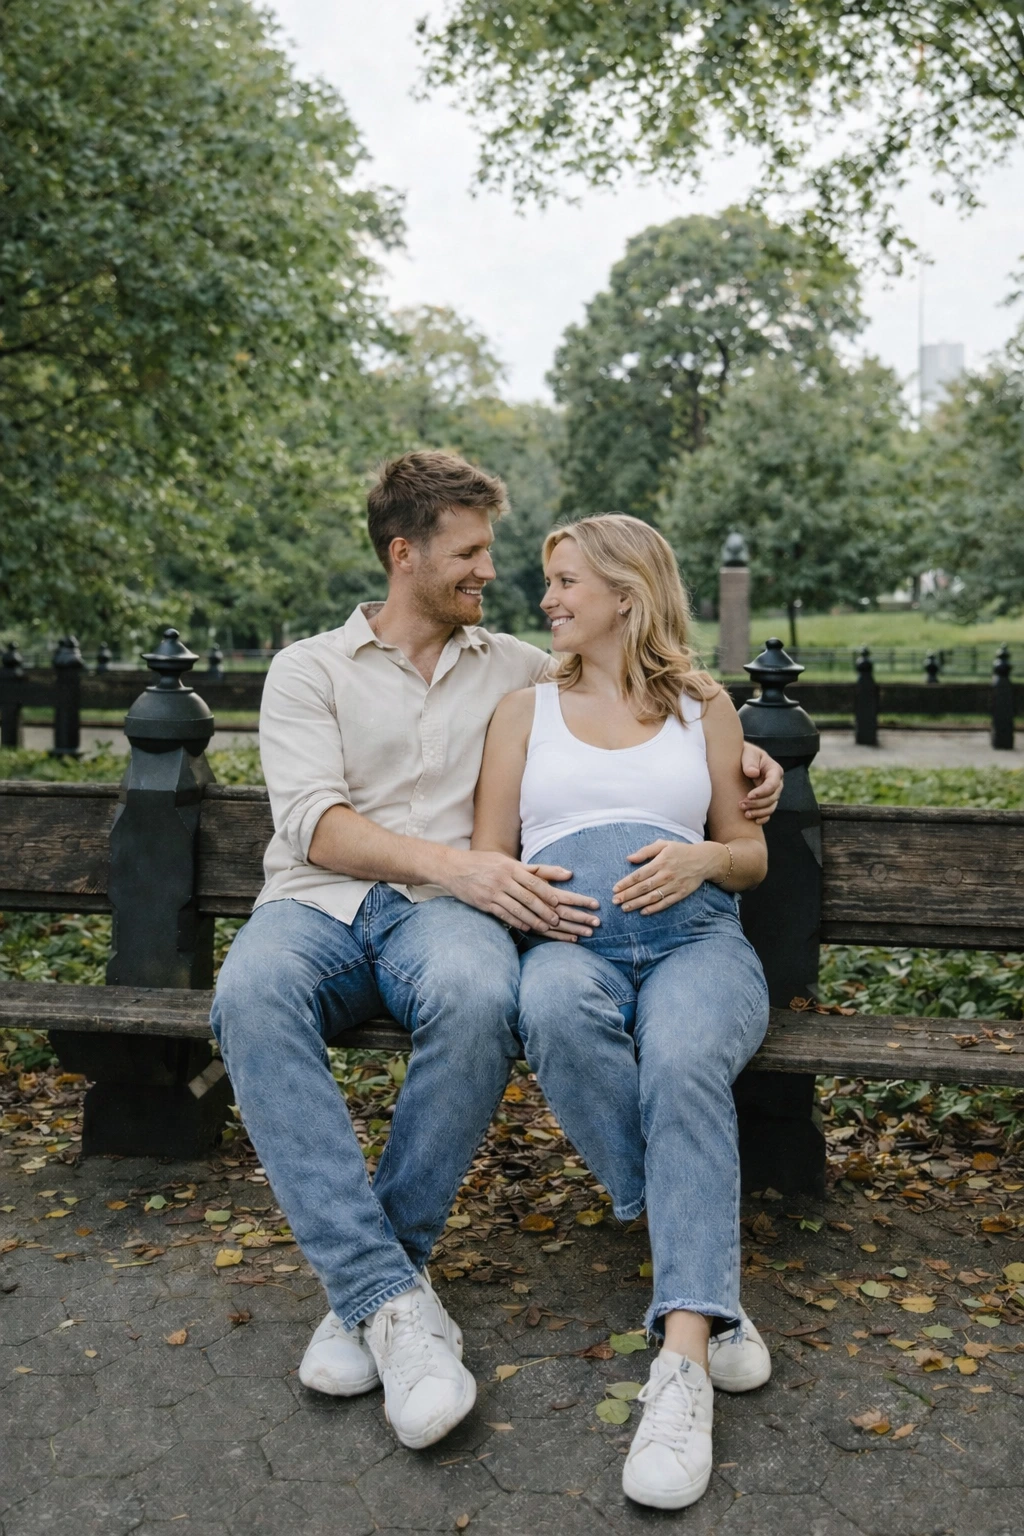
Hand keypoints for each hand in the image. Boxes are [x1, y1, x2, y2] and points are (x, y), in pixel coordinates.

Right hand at [440, 850, 599, 935]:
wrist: (453, 867)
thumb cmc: (483, 862)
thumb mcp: (505, 860)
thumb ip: (531, 868)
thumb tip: (562, 872)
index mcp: (510, 867)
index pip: (533, 881)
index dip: (547, 893)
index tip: (558, 903)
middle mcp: (502, 879)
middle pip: (528, 897)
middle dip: (544, 910)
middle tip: (557, 920)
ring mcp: (492, 892)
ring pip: (517, 908)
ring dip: (533, 919)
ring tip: (545, 927)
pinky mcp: (484, 903)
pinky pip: (503, 915)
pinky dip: (516, 921)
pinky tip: (526, 927)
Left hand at [612, 839, 724, 915]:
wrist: (705, 860)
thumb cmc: (681, 851)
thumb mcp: (664, 844)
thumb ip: (645, 851)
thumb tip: (629, 858)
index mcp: (660, 862)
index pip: (639, 875)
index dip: (626, 883)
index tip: (615, 889)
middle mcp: (666, 875)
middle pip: (643, 887)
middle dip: (628, 895)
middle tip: (615, 901)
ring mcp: (674, 885)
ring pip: (652, 897)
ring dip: (637, 903)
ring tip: (624, 908)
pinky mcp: (681, 894)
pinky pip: (666, 903)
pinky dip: (654, 908)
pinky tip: (643, 912)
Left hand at [739, 745, 782, 823]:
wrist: (740, 759)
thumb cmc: (744, 754)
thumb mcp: (747, 753)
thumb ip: (749, 761)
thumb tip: (752, 773)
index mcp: (774, 770)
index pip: (773, 784)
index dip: (762, 792)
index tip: (748, 795)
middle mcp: (776, 783)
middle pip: (772, 797)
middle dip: (757, 803)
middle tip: (741, 804)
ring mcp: (772, 793)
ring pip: (771, 806)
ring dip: (759, 812)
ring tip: (745, 814)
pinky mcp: (766, 800)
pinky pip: (768, 812)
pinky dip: (763, 817)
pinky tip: (754, 821)